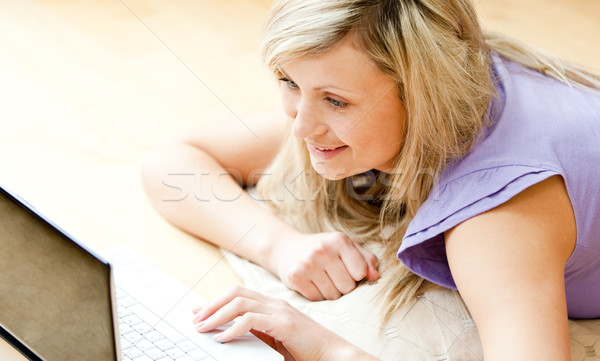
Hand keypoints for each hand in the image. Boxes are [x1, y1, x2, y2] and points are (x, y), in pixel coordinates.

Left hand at [192, 286, 377, 360]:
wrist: (332, 355)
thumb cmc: (305, 352)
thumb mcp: (274, 341)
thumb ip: (255, 335)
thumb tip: (228, 336)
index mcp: (272, 306)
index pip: (239, 295)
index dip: (216, 301)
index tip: (198, 311)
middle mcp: (275, 304)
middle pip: (236, 293)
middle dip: (212, 305)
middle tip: (195, 319)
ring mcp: (280, 311)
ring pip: (240, 303)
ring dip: (217, 315)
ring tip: (203, 328)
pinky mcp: (284, 324)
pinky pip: (251, 320)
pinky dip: (233, 329)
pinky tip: (224, 338)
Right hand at [270, 231, 379, 300]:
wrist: (287, 248)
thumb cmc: (324, 249)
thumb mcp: (345, 247)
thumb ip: (366, 259)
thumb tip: (375, 276)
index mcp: (339, 240)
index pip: (361, 272)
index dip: (357, 275)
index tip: (348, 269)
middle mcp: (322, 250)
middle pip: (347, 287)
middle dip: (344, 285)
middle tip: (334, 275)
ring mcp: (307, 264)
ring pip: (333, 295)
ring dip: (331, 291)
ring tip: (323, 279)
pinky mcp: (296, 277)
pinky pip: (317, 298)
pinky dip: (317, 294)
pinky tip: (312, 282)